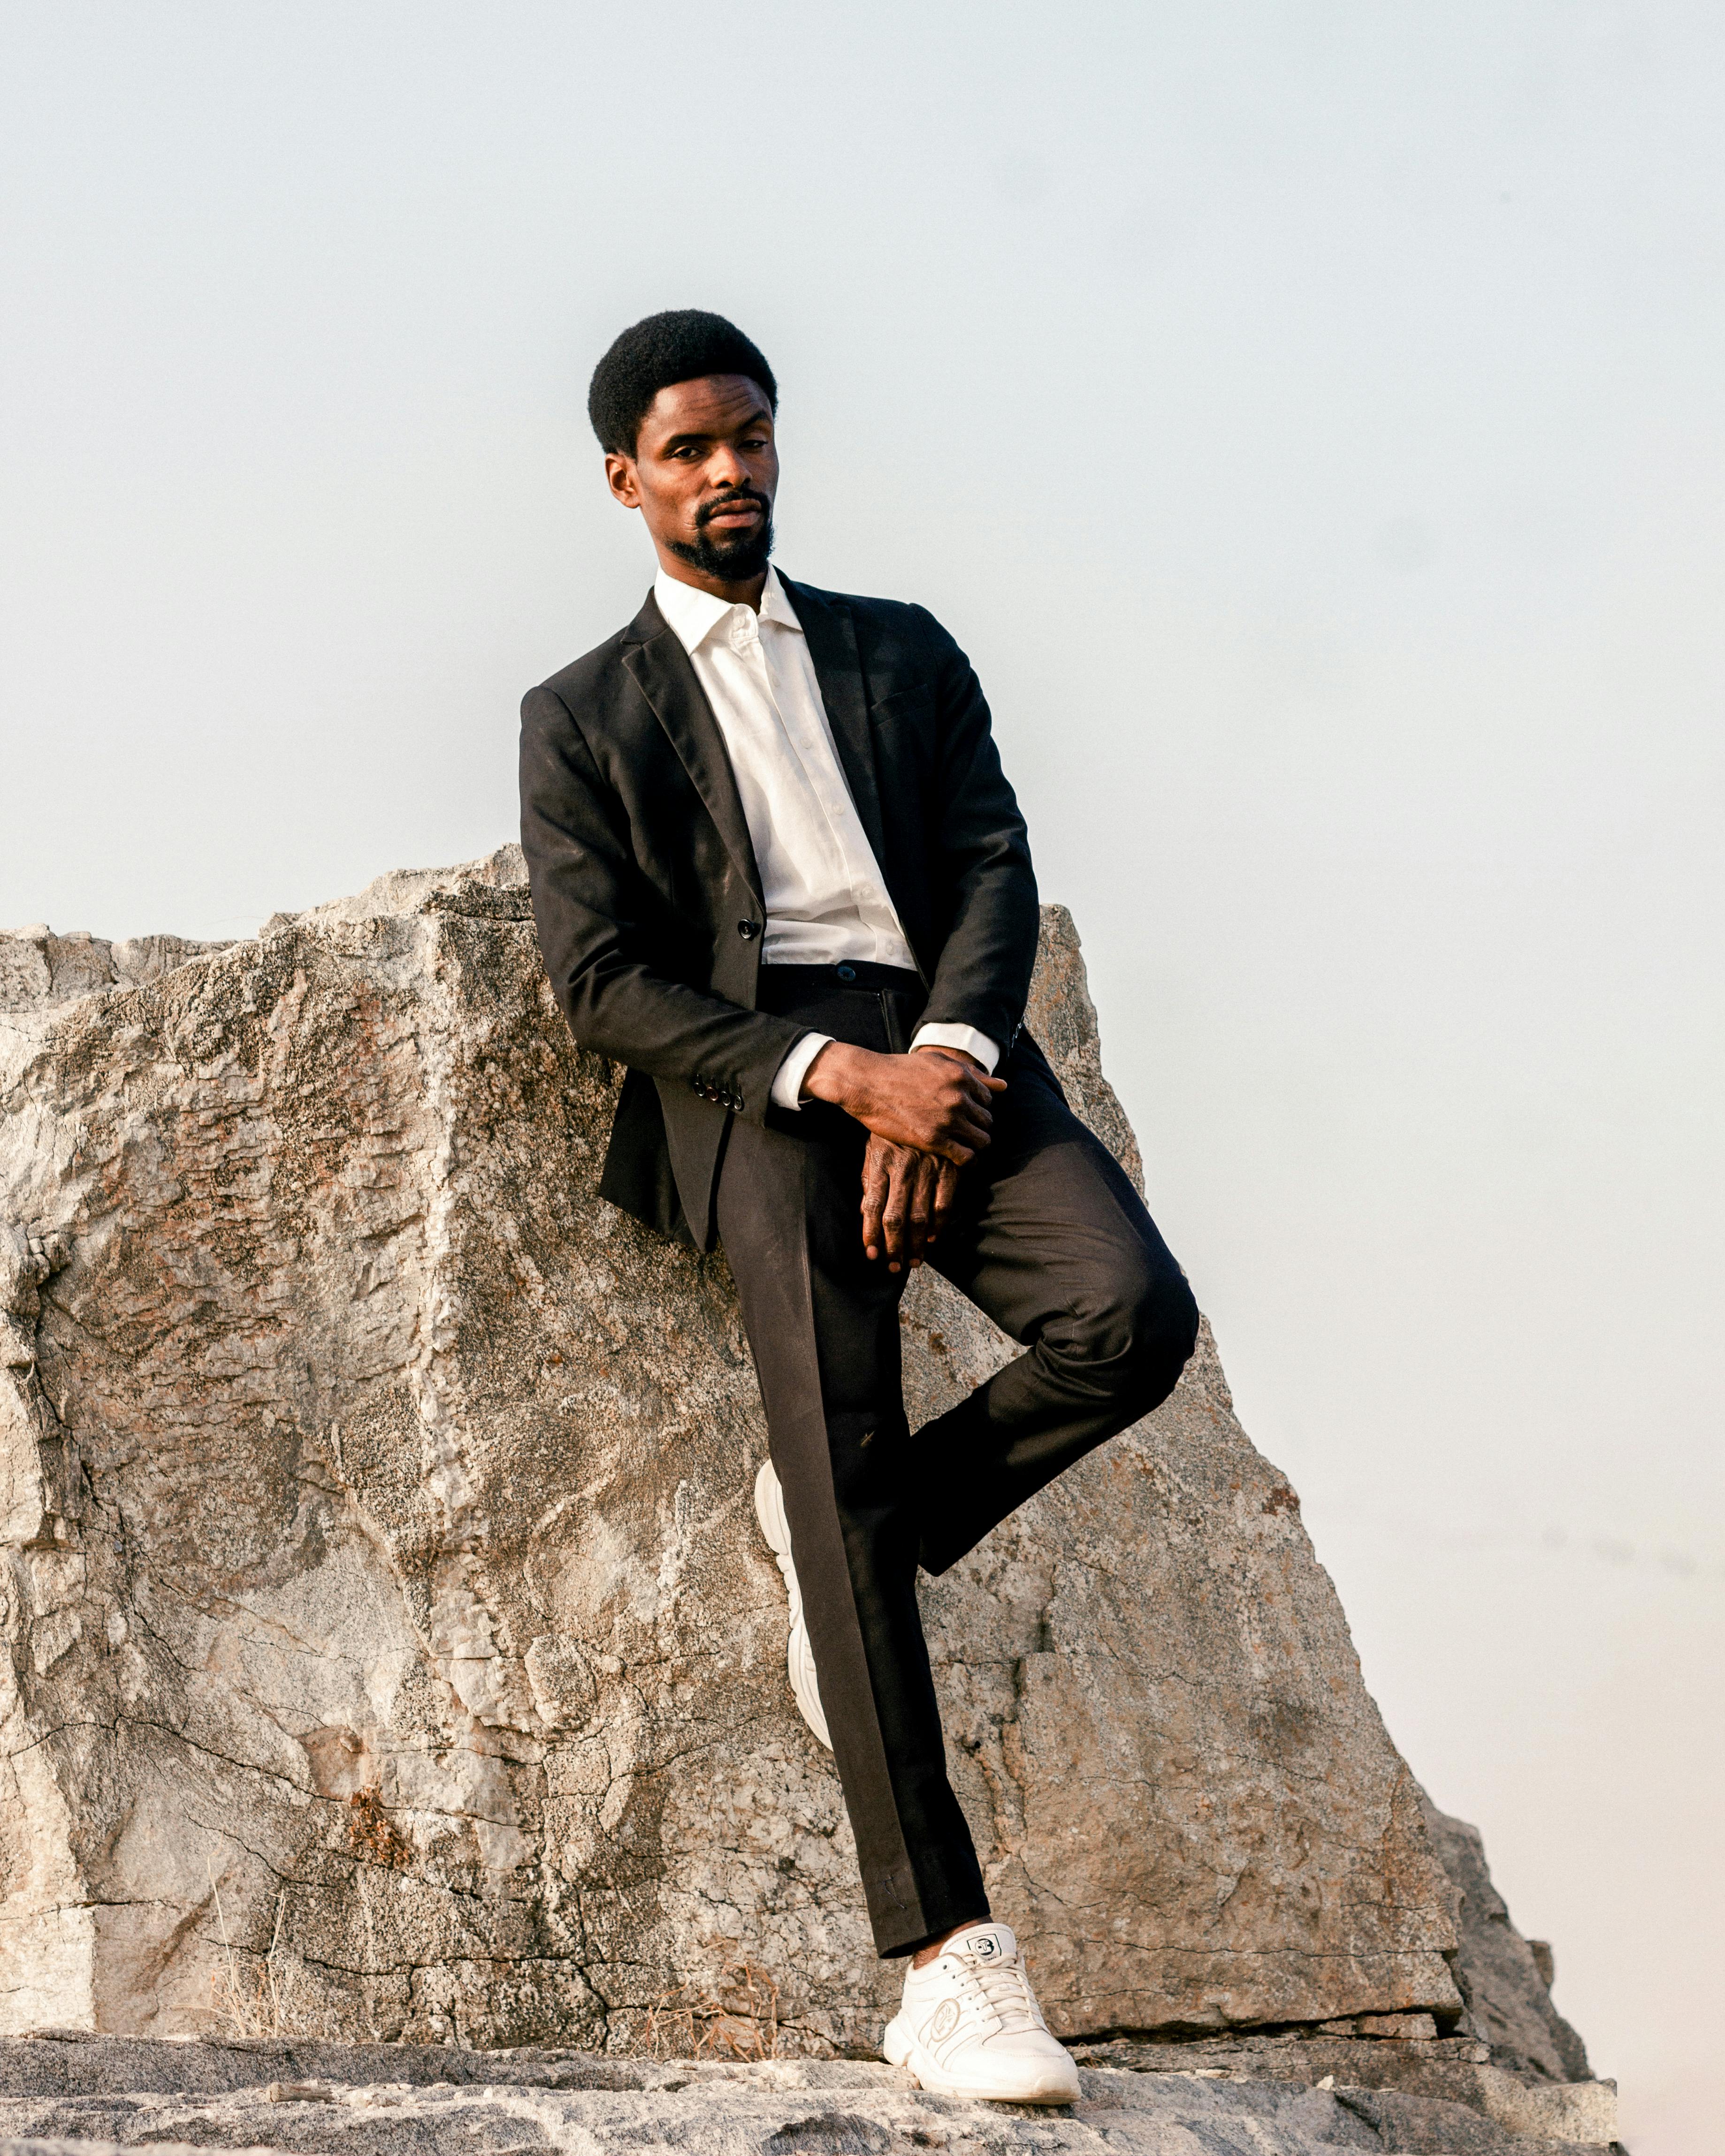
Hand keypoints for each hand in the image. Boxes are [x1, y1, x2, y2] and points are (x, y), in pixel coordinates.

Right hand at [801, 1042, 1004, 1161]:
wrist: (867, 1082)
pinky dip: (967, 1161)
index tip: (965, 1114)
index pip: (988, 1100)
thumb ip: (972, 1074)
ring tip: (961, 1145)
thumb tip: (1004, 1086)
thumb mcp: (937, 1062)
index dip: (977, 1108)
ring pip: (981, 1140)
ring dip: (974, 1144)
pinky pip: (966, 1157)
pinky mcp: (933, 1140)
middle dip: (977, 1127)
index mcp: (961, 1076)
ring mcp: (947, 1120)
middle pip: (986, 1121)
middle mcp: (959, 1098)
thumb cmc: (900, 1070)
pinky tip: (957, 1158)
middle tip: (962, 1131)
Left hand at [861, 1136, 962, 1271]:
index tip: (872, 1255)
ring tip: (913, 1261)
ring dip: (915, 1244)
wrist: (923, 1099)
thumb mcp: (873, 1149)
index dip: (871, 1234)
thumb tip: (864, 1213)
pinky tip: (931, 1239)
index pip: (872, 1206)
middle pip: (896, 1217)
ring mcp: (927, 1169)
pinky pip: (944, 1204)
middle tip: (895, 1266)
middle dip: (894, 1247)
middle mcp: (902, 1168)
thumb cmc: (893, 1130)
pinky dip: (938, 1226)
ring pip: (920, 1216)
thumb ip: (869, 1179)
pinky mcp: (949, 1168)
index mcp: (880, 1163)